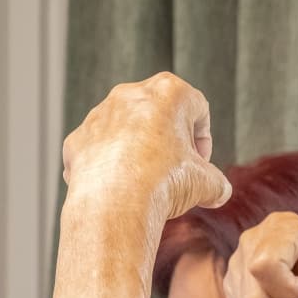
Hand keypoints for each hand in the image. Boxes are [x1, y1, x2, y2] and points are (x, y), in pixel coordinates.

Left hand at [59, 72, 230, 227]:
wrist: (114, 205)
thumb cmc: (163, 185)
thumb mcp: (206, 184)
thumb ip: (216, 182)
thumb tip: (218, 192)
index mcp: (169, 92)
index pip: (198, 110)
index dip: (203, 141)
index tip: (200, 164)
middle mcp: (131, 94)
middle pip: (159, 116)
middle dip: (168, 144)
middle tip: (173, 173)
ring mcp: (100, 115)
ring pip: (126, 131)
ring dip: (137, 153)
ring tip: (144, 184)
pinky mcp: (78, 138)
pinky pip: (98, 150)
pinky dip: (108, 166)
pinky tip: (117, 189)